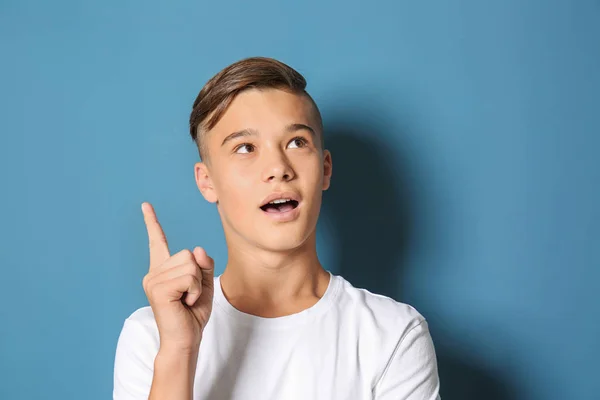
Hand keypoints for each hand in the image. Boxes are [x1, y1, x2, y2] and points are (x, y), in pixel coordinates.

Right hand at [141, 202, 214, 352]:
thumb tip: (196, 249)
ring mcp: (153, 280)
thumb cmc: (193, 315)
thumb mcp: (204, 285)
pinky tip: (184, 302)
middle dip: (198, 275)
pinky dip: (194, 290)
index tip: (146, 205)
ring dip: (196, 284)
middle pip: (187, 254)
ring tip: (186, 300)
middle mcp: (154, 272)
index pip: (158, 241)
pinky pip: (189, 277)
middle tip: (189, 295)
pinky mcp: (157, 288)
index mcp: (163, 270)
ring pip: (190, 265)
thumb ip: (203, 265)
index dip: (152, 223)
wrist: (185, 340)